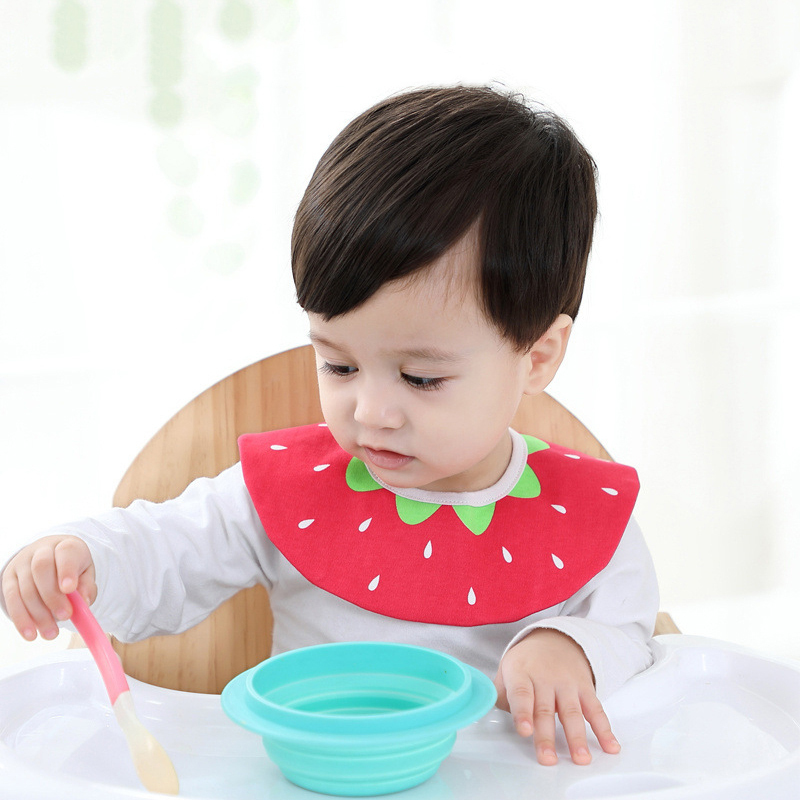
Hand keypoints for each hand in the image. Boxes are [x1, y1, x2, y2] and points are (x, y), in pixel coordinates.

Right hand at [2, 535, 95, 640]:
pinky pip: (11, 599)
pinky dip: (21, 619)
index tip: (70, 589)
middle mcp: (42, 550)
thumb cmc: (72, 569)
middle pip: (41, 568)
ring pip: (26, 588)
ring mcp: (22, 563)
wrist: (50, 559)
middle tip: (65, 616)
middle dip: (52, 596)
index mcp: (67, 545)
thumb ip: (87, 586)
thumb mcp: (85, 574)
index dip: (67, 570)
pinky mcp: (8, 578)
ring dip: (38, 614)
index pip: (66, 551)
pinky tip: (31, 634)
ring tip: (52, 634)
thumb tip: (83, 601)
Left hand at [494, 628, 619, 765]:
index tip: (525, 731)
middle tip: (548, 758)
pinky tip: (610, 746)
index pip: (521, 694)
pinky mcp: (585, 688)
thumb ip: (500, 694)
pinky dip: (604, 729)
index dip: (522, 713)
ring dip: (577, 737)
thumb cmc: (526, 662)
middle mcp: (545, 678)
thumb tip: (491, 714)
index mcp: (521, 672)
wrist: (555, 639)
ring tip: (581, 759)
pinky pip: (596, 709)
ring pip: (572, 712)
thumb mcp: (506, 670)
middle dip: (546, 735)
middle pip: (545, 709)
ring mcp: (566, 683)